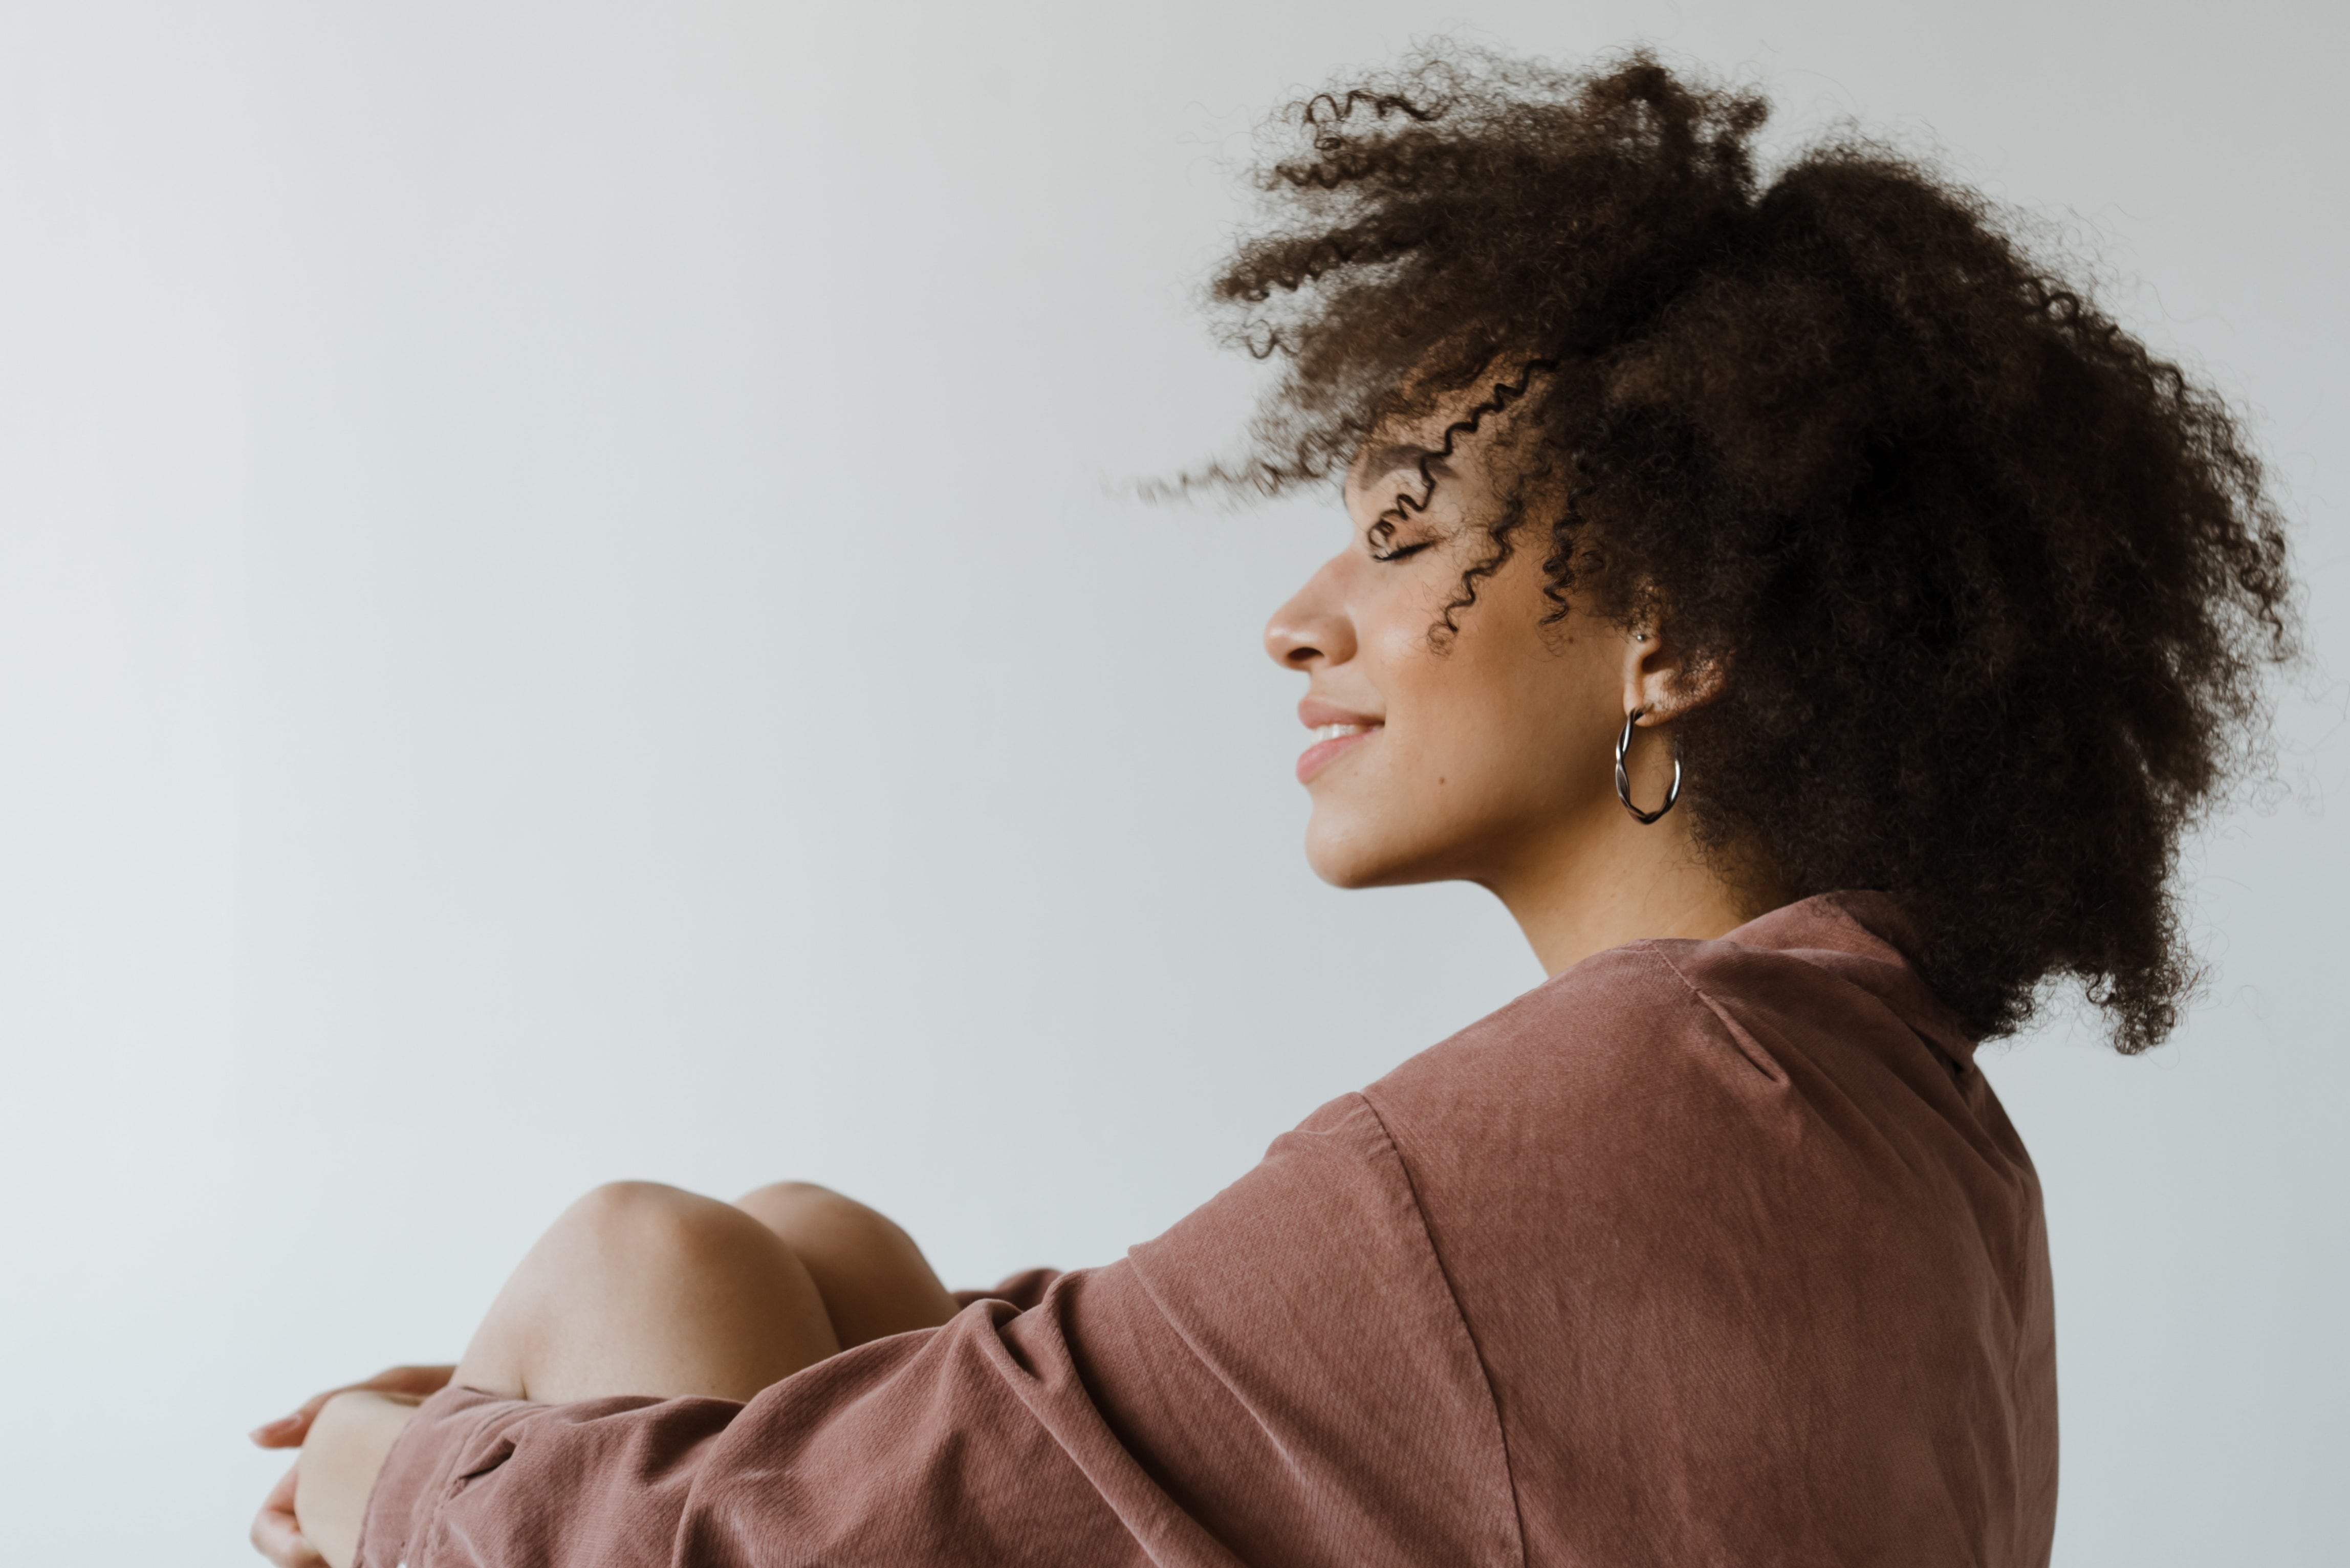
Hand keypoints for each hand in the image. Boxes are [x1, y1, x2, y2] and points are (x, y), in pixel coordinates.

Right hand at [249, 1367, 450, 1566]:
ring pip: (345, 1562)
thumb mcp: (395, 1389)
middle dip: (320, 1559)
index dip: (280, 1541)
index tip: (313, 1548)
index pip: (272, 1523)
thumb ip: (327, 1410)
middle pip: (304, 1555)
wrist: (521, 1404)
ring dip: (355, 1562)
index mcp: (325, 1471)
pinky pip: (388, 1561)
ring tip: (397, 1553)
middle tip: (360, 1560)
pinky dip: (390, 1562)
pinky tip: (419, 1555)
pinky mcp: (417, 1537)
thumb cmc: (457, 1387)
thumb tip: (255, 1438)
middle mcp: (345, 1503)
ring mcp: (381, 1522)